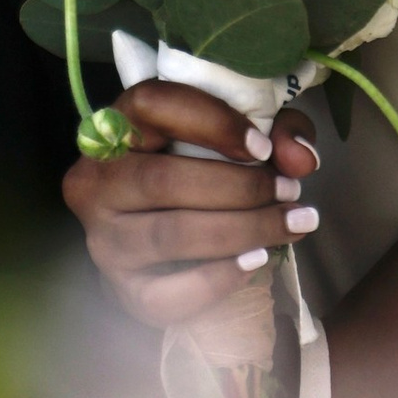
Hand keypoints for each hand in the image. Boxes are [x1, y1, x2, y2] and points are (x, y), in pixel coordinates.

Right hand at [63, 78, 321, 328]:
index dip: (211, 122)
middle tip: (291, 191)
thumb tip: (301, 158)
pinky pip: (168, 293)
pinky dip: (218, 279)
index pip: (151, 105)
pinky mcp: (122, 290)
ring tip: (292, 225)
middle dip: (240, 188)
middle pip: (162, 181)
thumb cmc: (200, 169)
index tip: (263, 147)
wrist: (158, 242)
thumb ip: (276, 130)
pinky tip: (256, 261)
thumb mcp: (240, 133)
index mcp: (117, 126)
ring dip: (241, 231)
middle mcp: (96, 182)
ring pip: (169, 236)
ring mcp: (103, 240)